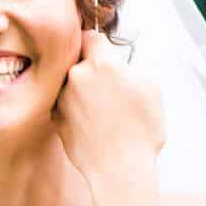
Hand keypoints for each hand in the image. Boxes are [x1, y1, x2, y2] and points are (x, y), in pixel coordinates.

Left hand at [50, 30, 165, 185]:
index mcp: (102, 63)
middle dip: (88, 68)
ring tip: (100, 109)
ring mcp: (62, 97)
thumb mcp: (150, 87)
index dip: (96, 44)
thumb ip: (129, 67)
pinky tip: (90, 121)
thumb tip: (119, 64)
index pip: (90, 36)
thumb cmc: (141, 130)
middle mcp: (76, 76)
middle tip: (105, 85)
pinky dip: (72, 107)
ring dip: (79, 89)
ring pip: (68, 82)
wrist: (120, 168)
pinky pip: (62, 103)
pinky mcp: (54, 117)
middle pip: (77, 60)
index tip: (100, 51)